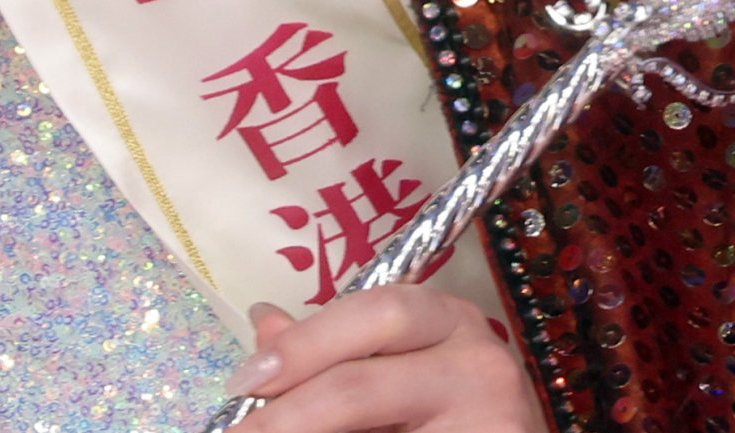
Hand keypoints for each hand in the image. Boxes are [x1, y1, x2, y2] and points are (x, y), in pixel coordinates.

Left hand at [222, 291, 540, 430]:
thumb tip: (264, 322)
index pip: (373, 314)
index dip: (302, 347)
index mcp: (449, 321)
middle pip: (363, 383)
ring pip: (378, 431)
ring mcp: (492, 420)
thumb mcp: (396, 374)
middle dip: (292, 411)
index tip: (242, 383)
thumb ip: (335, 355)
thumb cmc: (453, 412)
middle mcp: (480, 363)